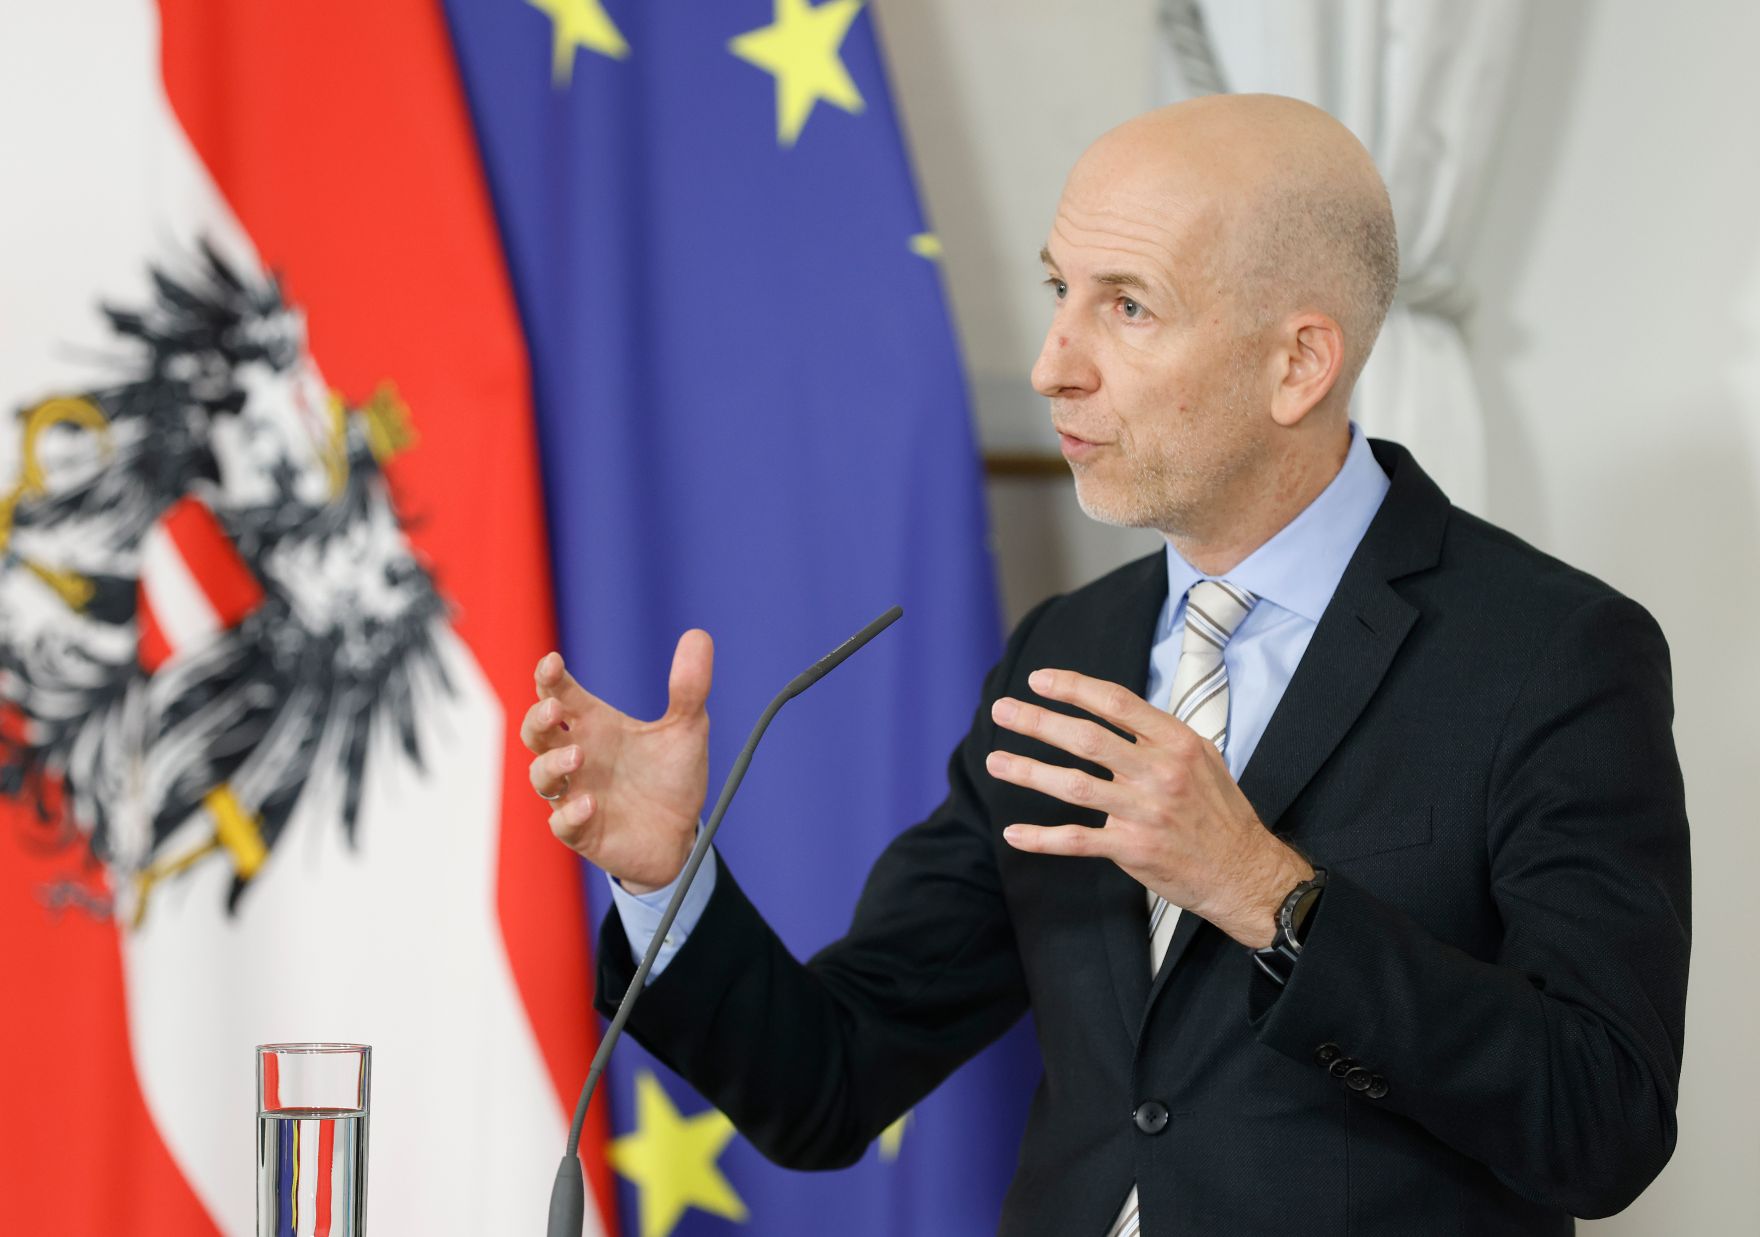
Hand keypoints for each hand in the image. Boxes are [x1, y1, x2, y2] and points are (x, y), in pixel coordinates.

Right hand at [520, 631, 712, 893]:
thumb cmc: (672, 777)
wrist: (682, 834)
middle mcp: (578, 757)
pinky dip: (570, 814)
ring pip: (541, 776)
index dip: (549, 677)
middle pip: (537, 733)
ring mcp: (575, 794)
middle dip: (537, 718)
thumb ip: (690, 686)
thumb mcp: (688, 729)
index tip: (552, 662)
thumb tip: (698, 635)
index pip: (559, 694)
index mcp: (595, 726)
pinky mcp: (583, 832)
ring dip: (552, 764)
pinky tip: (589, 804)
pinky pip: (562, 824)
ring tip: (578, 755)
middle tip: (555, 708)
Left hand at [986, 667, 1311, 947]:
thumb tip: (1109, 710)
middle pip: (1086, 737)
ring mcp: (1145, 812)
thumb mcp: (1200, 757)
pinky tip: (1013, 834)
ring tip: (996, 762)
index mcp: (1176, 742)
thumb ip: (1156, 735)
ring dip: (1028, 772)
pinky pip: (1078, 840)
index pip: (1115, 702)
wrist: (1244, 871)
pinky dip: (1042, 838)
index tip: (1040, 679)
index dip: (1073, 687)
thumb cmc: (1218, 810)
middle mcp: (1159, 772)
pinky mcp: (1134, 849)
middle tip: (1002, 710)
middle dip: (1038, 721)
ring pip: (1074, 785)